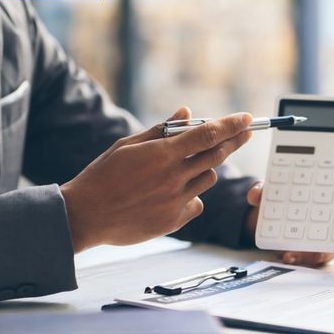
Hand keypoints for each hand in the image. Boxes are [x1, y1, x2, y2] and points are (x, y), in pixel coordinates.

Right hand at [61, 107, 252, 251]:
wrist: (85, 216)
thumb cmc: (103, 176)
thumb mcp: (127, 146)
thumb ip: (161, 130)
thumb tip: (187, 113)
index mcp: (161, 154)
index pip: (207, 135)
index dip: (231, 125)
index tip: (248, 119)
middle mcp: (173, 177)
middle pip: (217, 156)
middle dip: (234, 142)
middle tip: (245, 133)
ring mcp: (175, 201)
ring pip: (208, 178)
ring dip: (204, 168)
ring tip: (181, 169)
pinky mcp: (174, 221)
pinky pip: (197, 203)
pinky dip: (191, 196)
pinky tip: (170, 195)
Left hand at [244, 182, 333, 266]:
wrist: (263, 219)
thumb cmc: (281, 195)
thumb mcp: (272, 187)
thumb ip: (266, 188)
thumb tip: (256, 194)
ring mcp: (331, 233)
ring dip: (333, 247)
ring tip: (318, 249)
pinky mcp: (315, 250)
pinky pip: (315, 257)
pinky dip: (303, 257)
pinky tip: (290, 256)